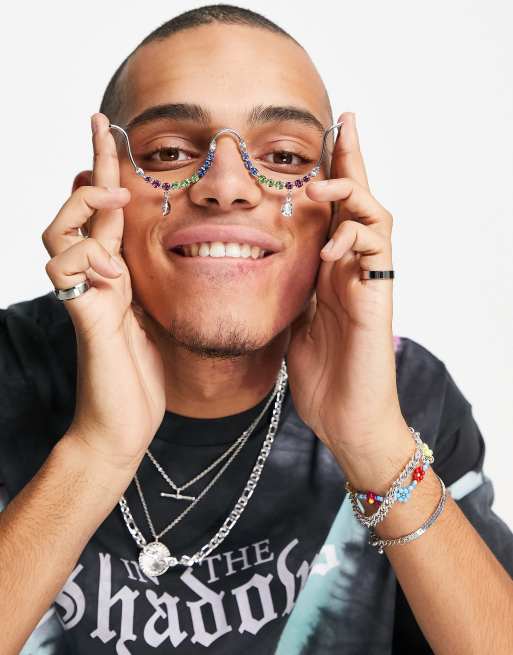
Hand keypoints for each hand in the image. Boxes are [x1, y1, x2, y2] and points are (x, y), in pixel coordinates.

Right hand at [42, 112, 165, 470]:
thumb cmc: (145, 377)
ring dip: (83, 209)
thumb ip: (159, 287)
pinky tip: (110, 269)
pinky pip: (65, 273)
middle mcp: (97, 278)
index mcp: (119, 274)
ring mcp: (86, 295)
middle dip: (92, 167)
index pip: (109, 213)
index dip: (108, 171)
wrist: (122, 426)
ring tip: (114, 204)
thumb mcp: (162, 320)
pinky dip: (83, 259)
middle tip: (102, 131)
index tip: (111, 129)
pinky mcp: (85, 318)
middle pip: (78, 210)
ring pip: (58, 232)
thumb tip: (181, 255)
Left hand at [286, 112, 403, 455]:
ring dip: (352, 193)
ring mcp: (367, 281)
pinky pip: (376, 255)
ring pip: (375, 217)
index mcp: (328, 268)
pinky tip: (331, 246)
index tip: (318, 136)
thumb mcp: (290, 319)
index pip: (331, 210)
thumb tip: (261, 260)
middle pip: (358, 200)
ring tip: (324, 187)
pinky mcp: (378, 300)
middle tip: (343, 121)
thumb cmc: (318, 372)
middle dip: (352, 159)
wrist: (344, 416)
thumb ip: (287, 286)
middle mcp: (351, 267)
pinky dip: (354, 240)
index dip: (327, 172)